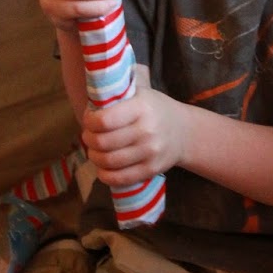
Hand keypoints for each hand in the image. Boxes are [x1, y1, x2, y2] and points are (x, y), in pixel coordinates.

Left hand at [81, 75, 187, 189]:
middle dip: (88, 140)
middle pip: (103, 142)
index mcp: (141, 107)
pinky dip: (105, 175)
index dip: (89, 122)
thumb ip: (118, 95)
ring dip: (94, 157)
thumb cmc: (155, 110)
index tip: (88, 120)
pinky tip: (102, 168)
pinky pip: (120, 178)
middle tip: (88, 136)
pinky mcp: (151, 169)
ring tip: (95, 150)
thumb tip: (89, 98)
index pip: (104, 120)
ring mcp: (150, 152)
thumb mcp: (140, 93)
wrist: (184, 132)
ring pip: (108, 161)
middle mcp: (146, 130)